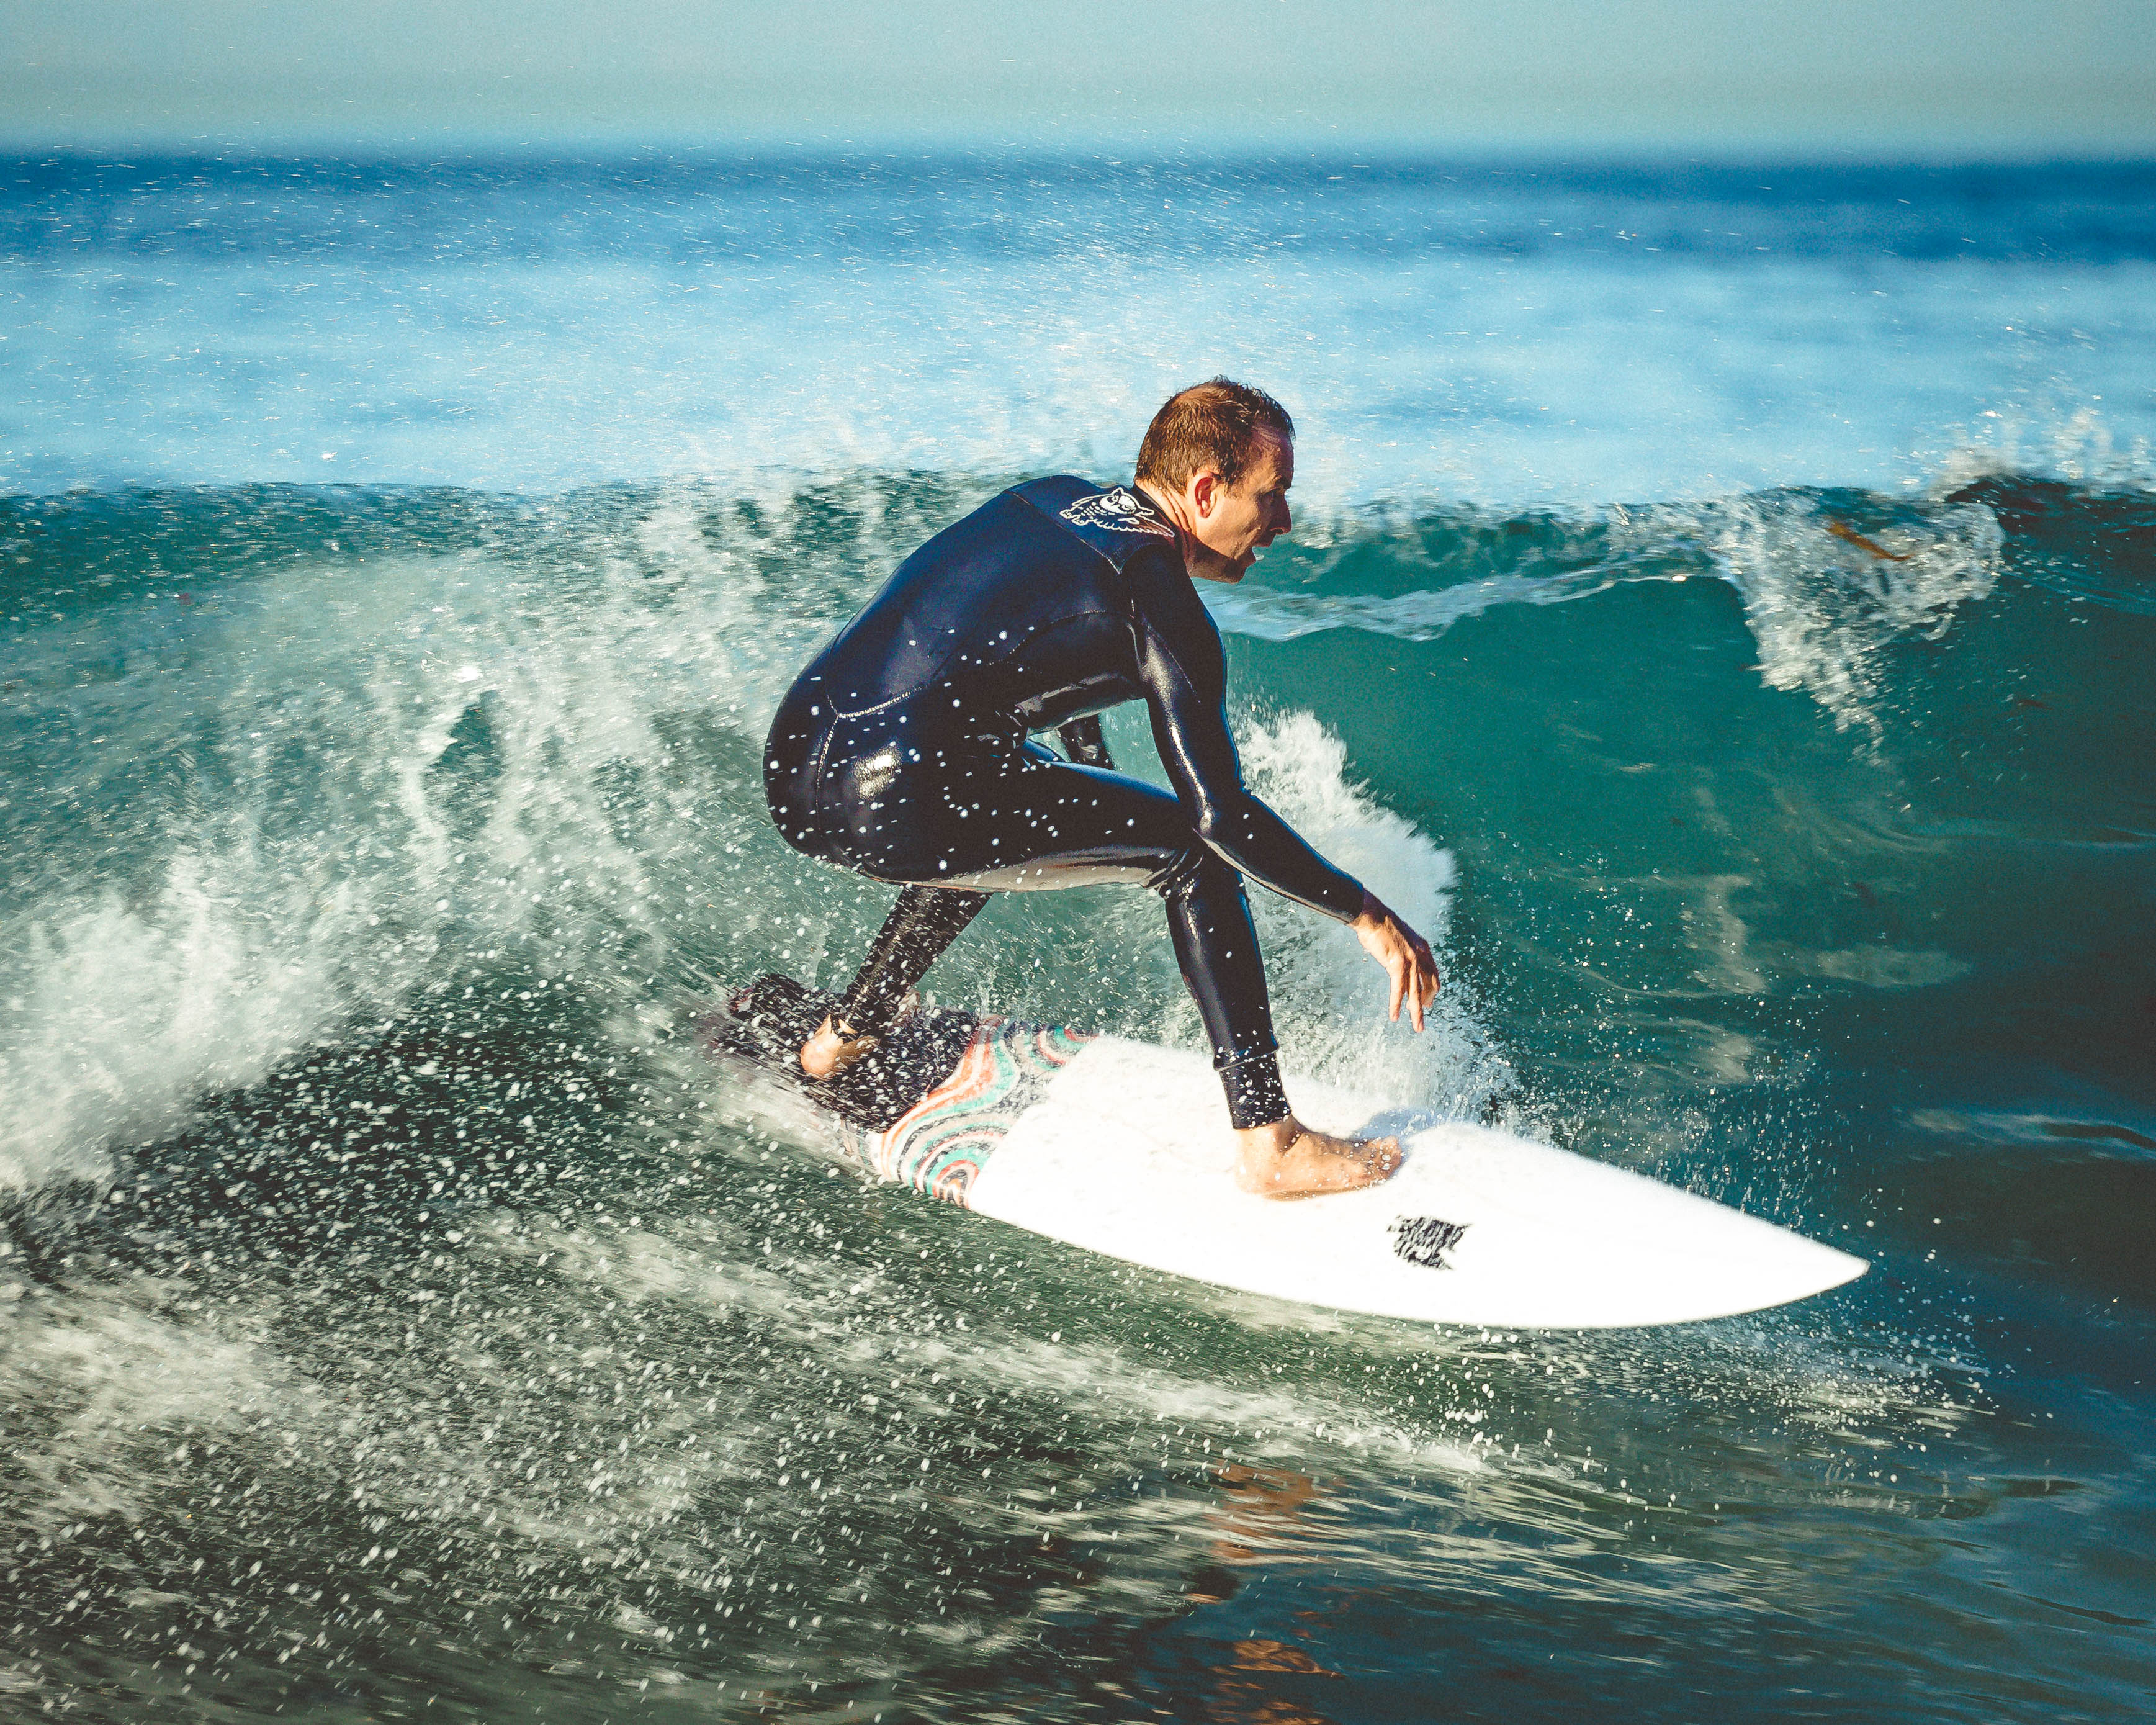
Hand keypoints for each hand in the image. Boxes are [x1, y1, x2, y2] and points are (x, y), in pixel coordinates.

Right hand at [1351, 891, 1440, 1031]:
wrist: (1372, 915)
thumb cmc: (1381, 926)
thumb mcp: (1399, 939)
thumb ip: (1404, 952)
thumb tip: (1398, 962)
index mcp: (1423, 948)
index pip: (1433, 974)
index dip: (1431, 990)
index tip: (1428, 1002)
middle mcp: (1421, 954)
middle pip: (1430, 985)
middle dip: (1427, 1003)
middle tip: (1421, 1018)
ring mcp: (1411, 960)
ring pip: (1417, 993)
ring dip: (1417, 1013)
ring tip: (1418, 1028)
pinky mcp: (1397, 964)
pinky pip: (1399, 990)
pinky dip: (1396, 1005)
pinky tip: (1394, 1016)